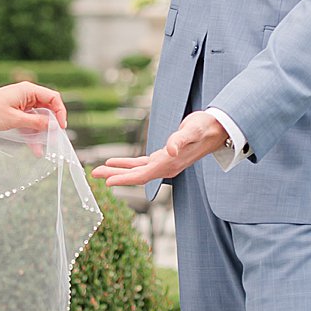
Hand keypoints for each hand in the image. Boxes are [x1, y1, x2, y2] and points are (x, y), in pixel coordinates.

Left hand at [0, 81, 66, 153]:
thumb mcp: (15, 119)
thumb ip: (36, 123)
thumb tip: (53, 126)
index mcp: (29, 90)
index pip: (54, 98)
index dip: (60, 112)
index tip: (61, 127)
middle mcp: (27, 95)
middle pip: (48, 109)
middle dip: (52, 125)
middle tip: (54, 140)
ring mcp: (21, 104)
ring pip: (38, 118)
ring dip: (41, 133)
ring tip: (43, 150)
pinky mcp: (16, 112)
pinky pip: (29, 123)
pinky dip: (32, 134)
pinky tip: (35, 147)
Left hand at [93, 109, 230, 187]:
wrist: (217, 129)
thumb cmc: (204, 128)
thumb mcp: (192, 131)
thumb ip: (180, 140)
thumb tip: (170, 149)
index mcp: (168, 164)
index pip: (141, 175)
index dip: (124, 179)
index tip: (107, 182)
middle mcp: (165, 167)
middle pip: (135, 176)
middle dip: (114, 176)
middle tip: (94, 174)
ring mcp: (164, 164)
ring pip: (136, 171)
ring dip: (117, 171)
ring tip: (99, 170)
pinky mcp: (163, 157)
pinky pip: (141, 164)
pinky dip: (127, 164)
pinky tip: (115, 162)